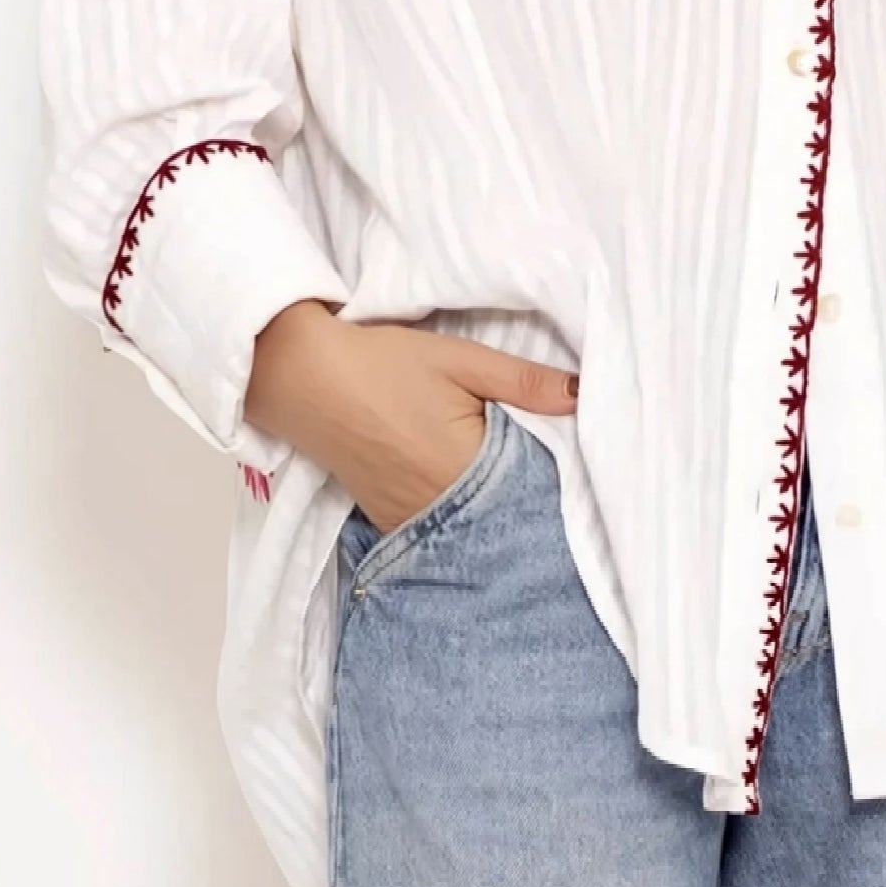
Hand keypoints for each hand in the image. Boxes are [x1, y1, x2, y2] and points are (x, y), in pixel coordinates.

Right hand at [246, 303, 579, 533]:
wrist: (302, 376)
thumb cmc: (381, 363)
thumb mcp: (459, 359)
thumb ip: (523, 381)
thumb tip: (583, 393)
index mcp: (464, 472)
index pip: (531, 491)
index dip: (553, 476)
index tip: (569, 462)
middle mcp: (437, 509)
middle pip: (502, 514)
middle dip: (525, 496)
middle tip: (543, 468)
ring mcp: (409, 519)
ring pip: (469, 526)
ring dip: (488, 507)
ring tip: (500, 475)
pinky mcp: (386, 518)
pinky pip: (435, 527)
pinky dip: (455, 512)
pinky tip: (462, 486)